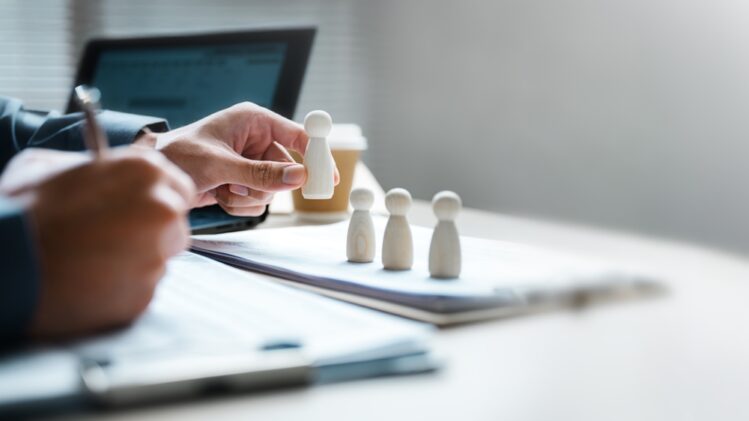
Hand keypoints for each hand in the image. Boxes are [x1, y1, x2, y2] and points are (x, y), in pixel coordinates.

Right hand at [12, 149, 194, 339]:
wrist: (3, 262)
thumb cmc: (21, 209)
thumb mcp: (48, 165)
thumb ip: (92, 167)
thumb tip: (102, 171)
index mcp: (145, 172)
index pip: (180, 188)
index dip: (158, 200)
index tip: (142, 210)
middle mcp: (162, 210)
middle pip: (174, 227)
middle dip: (152, 234)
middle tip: (112, 239)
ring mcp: (156, 255)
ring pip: (159, 261)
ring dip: (136, 263)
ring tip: (92, 262)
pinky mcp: (143, 295)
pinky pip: (141, 291)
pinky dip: (121, 290)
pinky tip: (88, 283)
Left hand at [137, 102, 338, 215]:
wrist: (153, 176)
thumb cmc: (178, 157)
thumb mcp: (221, 165)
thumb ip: (261, 173)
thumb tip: (299, 176)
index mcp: (253, 121)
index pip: (297, 136)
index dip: (316, 155)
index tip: (329, 178)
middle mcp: (255, 140)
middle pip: (287, 168)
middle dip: (267, 184)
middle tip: (252, 188)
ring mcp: (249, 162)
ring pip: (272, 189)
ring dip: (248, 196)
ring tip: (223, 188)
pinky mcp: (242, 181)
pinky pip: (257, 199)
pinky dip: (239, 203)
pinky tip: (218, 195)